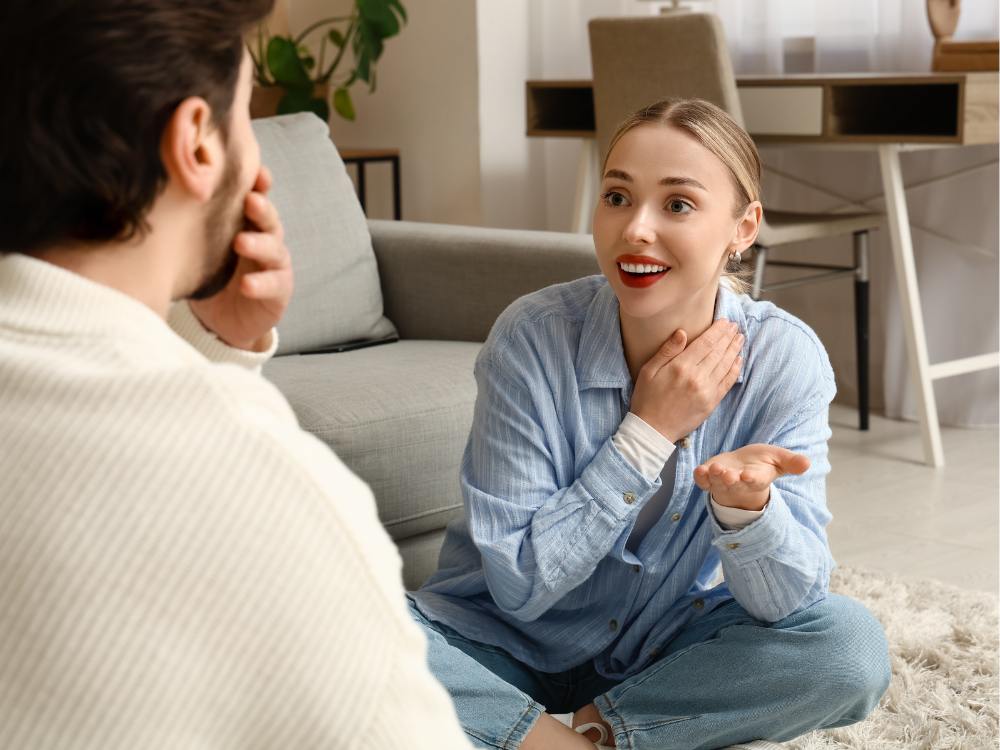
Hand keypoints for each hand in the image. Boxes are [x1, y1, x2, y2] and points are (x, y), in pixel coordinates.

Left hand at [189, 166, 292, 350]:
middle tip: (249, 201)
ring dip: (259, 244)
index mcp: (246, 223)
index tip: (255, 171)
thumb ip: (190, 221)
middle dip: (261, 208)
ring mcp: (274, 264)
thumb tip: (154, 190)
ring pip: (274, 249)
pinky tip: (246, 285)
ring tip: (240, 243)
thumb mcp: (199, 244)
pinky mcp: (278, 290)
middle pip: (268, 219)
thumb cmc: (209, 273)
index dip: (259, 184)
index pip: (256, 197)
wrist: (221, 319)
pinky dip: (260, 284)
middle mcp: (265, 239)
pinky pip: (273, 284)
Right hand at [629, 320, 742, 441]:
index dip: (717, 331)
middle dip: (728, 337)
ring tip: (739, 338)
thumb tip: (682, 332)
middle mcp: (697, 377)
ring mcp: (707, 391)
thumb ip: (667, 351)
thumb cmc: (647, 399)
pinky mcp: (712, 403)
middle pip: (718, 352)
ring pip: (725, 365)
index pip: (705, 343)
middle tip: (735, 326)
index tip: (724, 321)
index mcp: (681, 367)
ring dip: (734, 349)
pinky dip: (735, 369)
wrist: (653, 430)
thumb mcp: (649, 371)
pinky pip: (727, 382)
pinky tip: (738, 360)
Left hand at [694, 444, 809, 510]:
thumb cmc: (760, 464)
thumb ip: (791, 462)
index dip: (751, 479)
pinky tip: (699, 470)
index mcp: (756, 479)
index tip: (748, 476)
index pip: (754, 481)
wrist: (740, 469)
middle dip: (730, 480)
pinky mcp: (709, 478)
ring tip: (715, 469)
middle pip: (733, 484)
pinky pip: (702, 481)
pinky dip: (700, 477)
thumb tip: (807, 463)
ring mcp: (721, 482)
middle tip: (728, 475)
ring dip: (715, 477)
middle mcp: (737, 483)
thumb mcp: (778, 460)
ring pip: (717, 483)